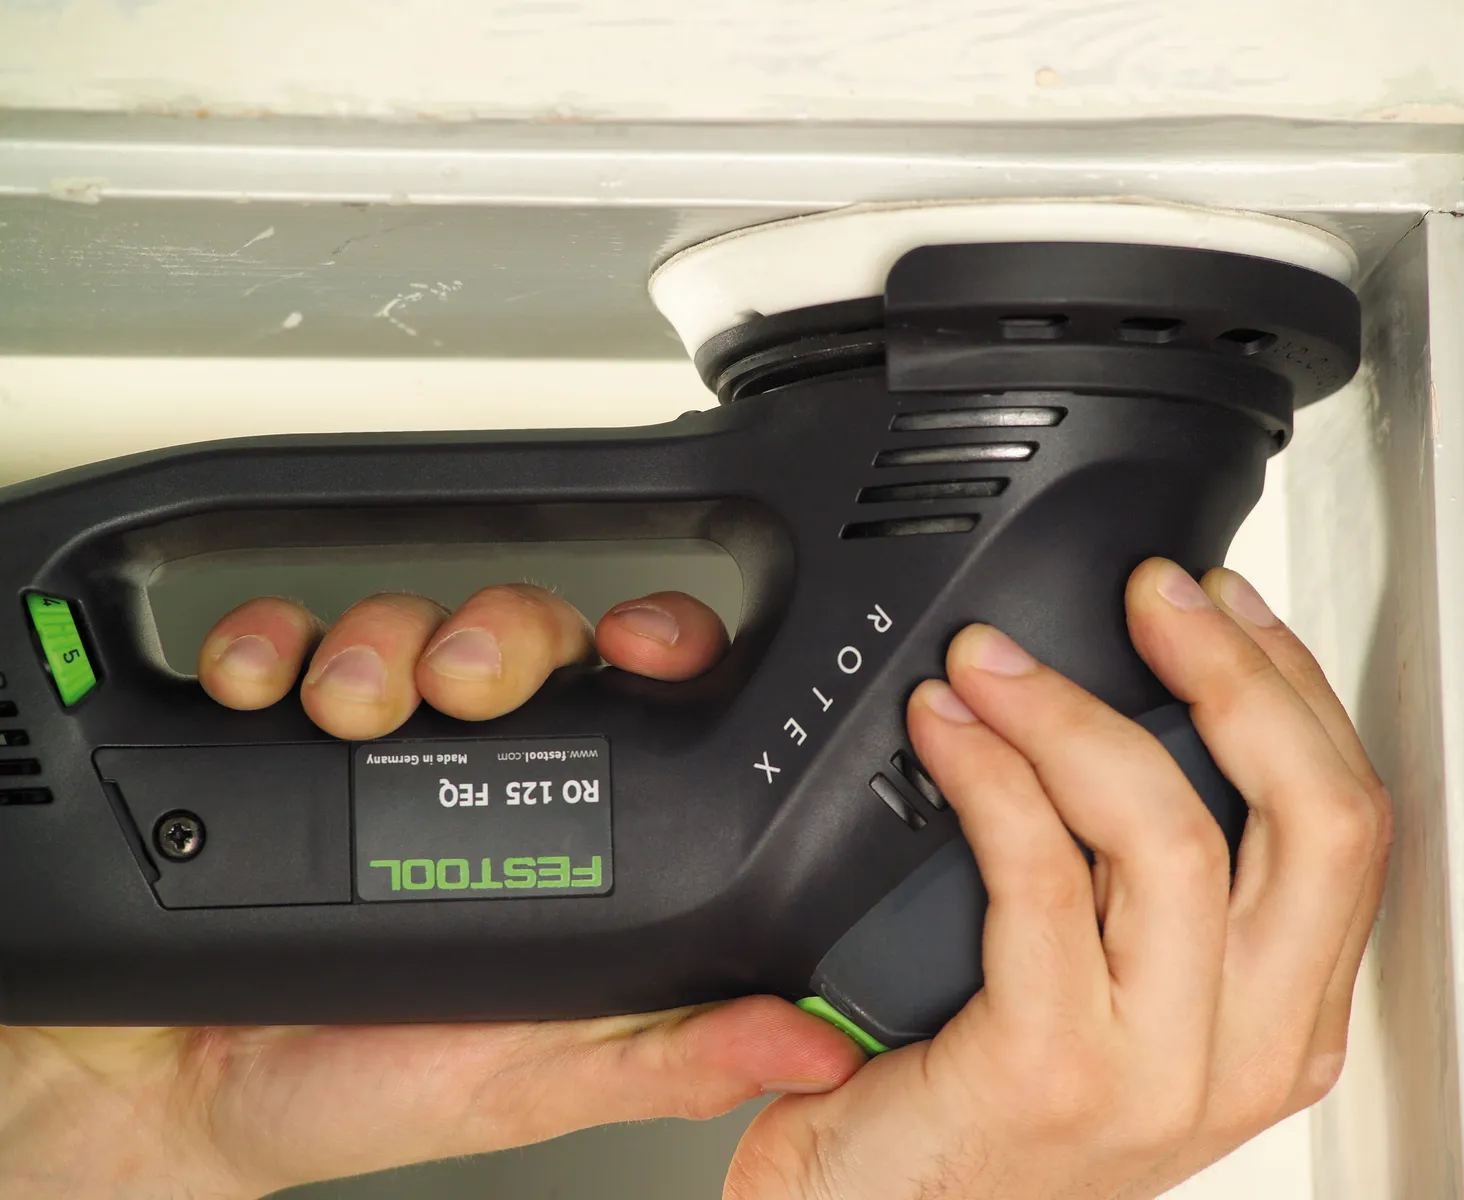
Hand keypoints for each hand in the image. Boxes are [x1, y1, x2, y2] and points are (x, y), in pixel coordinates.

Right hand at [1, 587, 862, 1198]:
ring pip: (409, 624)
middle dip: (502, 637)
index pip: (639, 701)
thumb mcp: (531, 1084)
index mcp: (560, 835)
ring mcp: (368, 746)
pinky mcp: (261, 731)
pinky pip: (275, 643)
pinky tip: (257, 688)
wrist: (172, 1099)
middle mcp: (471, 774)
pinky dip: (263, 641)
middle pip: (523, 640)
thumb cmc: (362, 1087)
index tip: (642, 646)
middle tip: (463, 686)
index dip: (659, 648)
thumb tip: (813, 1042)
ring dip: (381, 638)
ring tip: (347, 708)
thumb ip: (668, 1057)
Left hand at [726, 560, 1390, 1199]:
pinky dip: (992, 776)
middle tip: (1152, 597)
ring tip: (995, 661)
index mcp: (1281, 1017)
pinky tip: (947, 729)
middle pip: (1315, 817)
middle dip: (1236, 673)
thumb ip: (1144, 880)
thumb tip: (1137, 707)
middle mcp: (1247, 1048)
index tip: (1223, 604)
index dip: (1294, 689)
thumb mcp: (1114, 984)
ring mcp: (1157, 1069)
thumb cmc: (988, 1100)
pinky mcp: (1050, 1070)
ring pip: (1173, 833)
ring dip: (1078, 713)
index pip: (1347, 822)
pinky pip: (1040, 876)